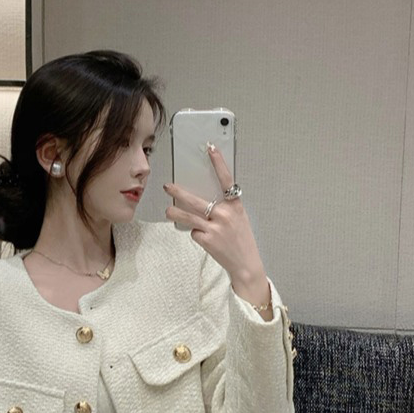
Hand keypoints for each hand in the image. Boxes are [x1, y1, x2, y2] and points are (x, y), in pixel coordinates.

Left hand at [163, 145, 264, 282]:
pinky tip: (204, 238)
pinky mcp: (207, 240)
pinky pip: (194, 232)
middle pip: (196, 200)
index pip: (226, 180)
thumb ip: (225, 207)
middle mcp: (225, 214)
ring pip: (188, 217)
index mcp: (235, 206)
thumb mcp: (238, 219)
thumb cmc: (242, 240)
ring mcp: (215, 228)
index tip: (210, 148)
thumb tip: (202, 199)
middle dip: (178, 193)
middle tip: (168, 187)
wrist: (246, 264)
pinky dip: (196, 233)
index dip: (218, 163)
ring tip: (168, 210)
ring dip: (175, 213)